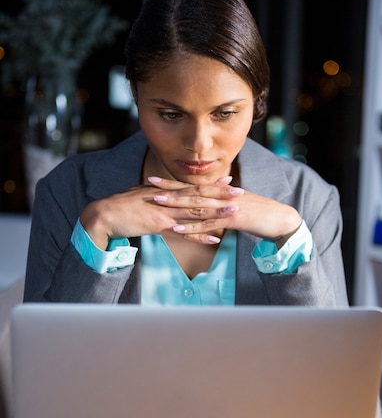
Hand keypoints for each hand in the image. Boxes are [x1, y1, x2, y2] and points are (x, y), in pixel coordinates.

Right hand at [79, 175, 240, 249]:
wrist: (105, 214)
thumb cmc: (121, 206)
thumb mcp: (141, 195)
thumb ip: (157, 194)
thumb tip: (165, 193)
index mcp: (165, 191)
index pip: (192, 186)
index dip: (211, 184)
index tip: (228, 180)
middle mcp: (168, 199)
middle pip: (199, 196)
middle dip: (221, 194)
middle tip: (240, 192)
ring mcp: (165, 212)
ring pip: (196, 212)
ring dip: (217, 212)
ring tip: (234, 212)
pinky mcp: (160, 226)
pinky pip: (185, 233)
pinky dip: (201, 236)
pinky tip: (215, 238)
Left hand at [147, 176, 302, 246]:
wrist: (281, 219)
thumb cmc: (259, 215)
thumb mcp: (237, 208)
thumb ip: (221, 207)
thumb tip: (207, 210)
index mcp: (221, 192)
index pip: (193, 185)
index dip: (173, 183)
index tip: (154, 180)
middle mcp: (222, 196)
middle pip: (191, 191)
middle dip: (170, 188)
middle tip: (149, 185)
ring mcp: (227, 207)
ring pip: (197, 204)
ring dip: (176, 204)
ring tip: (157, 202)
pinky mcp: (233, 219)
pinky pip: (209, 223)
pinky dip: (193, 226)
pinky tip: (178, 228)